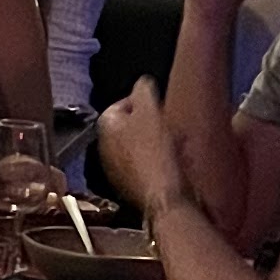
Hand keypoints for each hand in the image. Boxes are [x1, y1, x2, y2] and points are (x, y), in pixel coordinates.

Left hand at [100, 78, 185, 220]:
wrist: (163, 197)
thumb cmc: (155, 152)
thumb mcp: (150, 111)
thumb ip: (143, 90)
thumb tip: (142, 82)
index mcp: (106, 126)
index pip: (121, 103)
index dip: (141, 100)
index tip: (158, 103)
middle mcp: (105, 148)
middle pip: (130, 126)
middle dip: (150, 122)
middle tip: (168, 122)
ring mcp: (117, 169)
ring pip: (138, 146)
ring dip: (156, 140)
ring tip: (175, 141)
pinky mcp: (131, 185)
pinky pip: (145, 164)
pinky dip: (158, 159)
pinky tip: (174, 161)